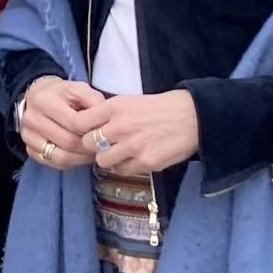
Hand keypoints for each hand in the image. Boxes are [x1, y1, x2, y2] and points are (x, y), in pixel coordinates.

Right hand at [18, 76, 104, 170]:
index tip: (104, 133)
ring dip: (80, 159)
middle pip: (67, 141)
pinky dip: (70, 163)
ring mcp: (28, 136)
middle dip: (87, 147)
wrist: (38, 96)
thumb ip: (94, 101)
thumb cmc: (62, 93)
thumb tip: (105, 122)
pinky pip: (52, 163)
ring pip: (59, 156)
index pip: (73, 122)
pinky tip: (80, 157)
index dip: (91, 130)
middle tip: (101, 148)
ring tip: (92, 154)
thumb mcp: (79, 89)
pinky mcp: (29, 149)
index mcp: (44, 100)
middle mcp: (32, 119)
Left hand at [82, 90, 199, 177]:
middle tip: (102, 144)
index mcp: (115, 107)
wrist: (192, 116)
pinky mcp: (145, 162)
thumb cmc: (160, 107)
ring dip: (107, 158)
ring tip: (119, 153)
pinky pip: (122, 170)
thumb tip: (88, 126)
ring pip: (102, 161)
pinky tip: (133, 158)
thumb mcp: (131, 101)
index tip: (86, 131)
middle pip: (88, 143)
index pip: (80, 122)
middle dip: (92, 145)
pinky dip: (124, 167)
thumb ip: (109, 113)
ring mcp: (132, 146)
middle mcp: (121, 126)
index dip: (80, 129)